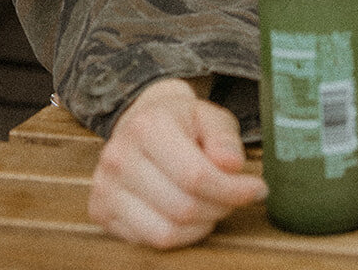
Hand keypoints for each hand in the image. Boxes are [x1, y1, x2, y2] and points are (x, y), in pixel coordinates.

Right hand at [88, 77, 266, 247]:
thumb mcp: (211, 116)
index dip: (232, 190)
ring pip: (166, 232)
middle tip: (237, 196)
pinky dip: (179, 235)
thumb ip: (225, 138)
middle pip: (182, 207)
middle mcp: (119, 157)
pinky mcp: (100, 212)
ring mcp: (105, 188)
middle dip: (220, 208)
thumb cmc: (182, 121)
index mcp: (148, 127)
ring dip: (201, 226)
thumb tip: (231, 166)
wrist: (141, 120)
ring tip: (214, 205)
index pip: (195, 176)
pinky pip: (148, 241)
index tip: (257, 189)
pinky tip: (191, 215)